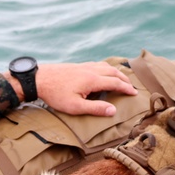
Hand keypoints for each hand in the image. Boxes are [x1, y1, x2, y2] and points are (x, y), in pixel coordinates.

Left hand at [7, 61, 137, 115]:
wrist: (39, 79)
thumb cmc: (55, 95)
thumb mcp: (75, 106)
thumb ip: (95, 108)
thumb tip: (113, 110)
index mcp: (93, 80)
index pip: (115, 83)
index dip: (126, 88)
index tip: (134, 93)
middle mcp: (91, 70)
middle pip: (113, 72)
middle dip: (124, 79)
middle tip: (131, 87)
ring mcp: (84, 66)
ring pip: (106, 66)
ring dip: (116, 72)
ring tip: (121, 78)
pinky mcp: (78, 65)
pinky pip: (97, 64)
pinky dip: (106, 68)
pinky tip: (103, 72)